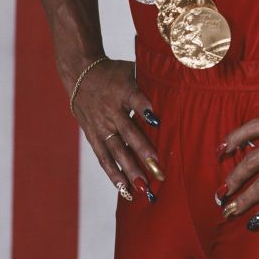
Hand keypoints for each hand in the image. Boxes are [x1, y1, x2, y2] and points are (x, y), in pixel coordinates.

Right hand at [71, 57, 162, 200]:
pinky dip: (113, 174)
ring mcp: (101, 125)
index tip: (156, 121)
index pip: (135, 99)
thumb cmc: (113, 73)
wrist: (80, 74)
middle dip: (143, 152)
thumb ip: (150, 81)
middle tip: (158, 169)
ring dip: (130, 170)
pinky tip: (125, 189)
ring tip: (143, 188)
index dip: (144, 109)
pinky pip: (103, 158)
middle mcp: (111, 110)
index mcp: (122, 90)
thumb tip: (178, 83)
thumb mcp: (131, 69)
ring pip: (116, 151)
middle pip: (128, 132)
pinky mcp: (93, 136)